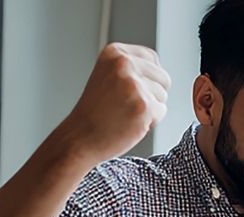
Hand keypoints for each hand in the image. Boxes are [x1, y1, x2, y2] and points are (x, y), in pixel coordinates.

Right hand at [61, 43, 170, 162]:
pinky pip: (161, 111)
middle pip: (163, 77)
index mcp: (115, 52)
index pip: (153, 58)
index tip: (127, 90)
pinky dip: (150, 121)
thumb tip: (161, 74)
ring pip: (162, 96)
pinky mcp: (143, 105)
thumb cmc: (96, 111)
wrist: (80, 136)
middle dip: (151, 94)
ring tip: (124, 113)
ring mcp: (134, 84)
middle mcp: (124, 64)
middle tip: (125, 104)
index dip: (147, 78)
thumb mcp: (108, 75)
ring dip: (149, 109)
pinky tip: (129, 122)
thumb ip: (132, 67)